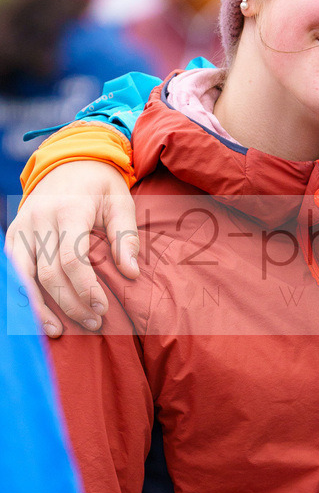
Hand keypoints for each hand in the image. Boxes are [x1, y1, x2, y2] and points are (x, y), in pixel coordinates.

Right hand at [5, 162, 139, 335]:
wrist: (69, 161)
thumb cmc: (100, 186)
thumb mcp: (121, 203)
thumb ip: (126, 238)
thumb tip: (132, 273)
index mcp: (68, 211)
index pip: (71, 260)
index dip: (85, 289)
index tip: (103, 309)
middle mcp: (39, 220)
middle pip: (49, 274)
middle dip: (70, 303)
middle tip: (93, 323)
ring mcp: (22, 227)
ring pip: (25, 276)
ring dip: (40, 307)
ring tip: (58, 331)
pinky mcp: (13, 235)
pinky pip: (13, 270)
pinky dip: (23, 294)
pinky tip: (36, 315)